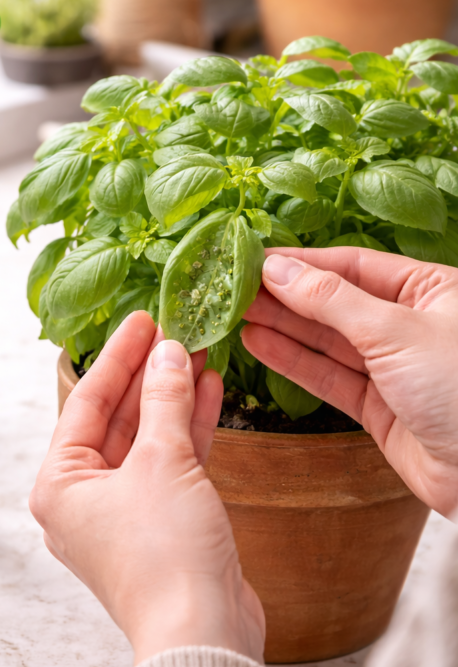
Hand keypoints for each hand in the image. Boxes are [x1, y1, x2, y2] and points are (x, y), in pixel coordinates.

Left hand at [30, 312, 264, 664]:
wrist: (203, 634)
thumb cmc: (166, 555)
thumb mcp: (163, 461)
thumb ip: (165, 401)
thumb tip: (169, 353)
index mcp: (59, 484)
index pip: (86, 401)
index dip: (119, 356)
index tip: (144, 319)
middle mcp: (82, 498)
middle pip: (115, 418)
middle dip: (148, 375)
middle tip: (176, 330)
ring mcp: (122, 513)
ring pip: (146, 440)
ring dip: (173, 399)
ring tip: (200, 353)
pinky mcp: (159, 524)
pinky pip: (169, 465)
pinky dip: (189, 431)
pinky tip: (210, 394)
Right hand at [243, 248, 457, 516]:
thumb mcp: (395, 331)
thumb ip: (332, 299)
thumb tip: (278, 269)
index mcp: (431, 289)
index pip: (354, 263)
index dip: (304, 262)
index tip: (255, 260)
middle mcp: (412, 323)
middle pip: (337, 300)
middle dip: (286, 295)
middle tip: (234, 288)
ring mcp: (394, 367)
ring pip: (329, 340)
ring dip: (283, 326)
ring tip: (236, 313)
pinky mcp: (380, 407)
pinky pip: (330, 377)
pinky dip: (294, 362)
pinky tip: (259, 343)